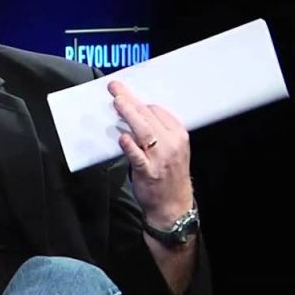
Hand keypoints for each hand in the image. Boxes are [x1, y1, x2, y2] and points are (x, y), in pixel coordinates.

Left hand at [108, 80, 193, 227]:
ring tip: (117, 103)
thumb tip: (135, 114)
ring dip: (129, 115)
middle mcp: (171, 144)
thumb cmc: (169, 174)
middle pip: (149, 116)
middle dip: (130, 100)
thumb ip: (158, 132)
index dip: (140, 101)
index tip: (125, 94)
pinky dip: (130, 146)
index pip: (158, 111)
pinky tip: (121, 137)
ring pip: (144, 131)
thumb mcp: (172, 149)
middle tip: (115, 88)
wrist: (173, 205)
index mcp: (179, 135)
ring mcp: (160, 158)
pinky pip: (138, 156)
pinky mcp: (148, 171)